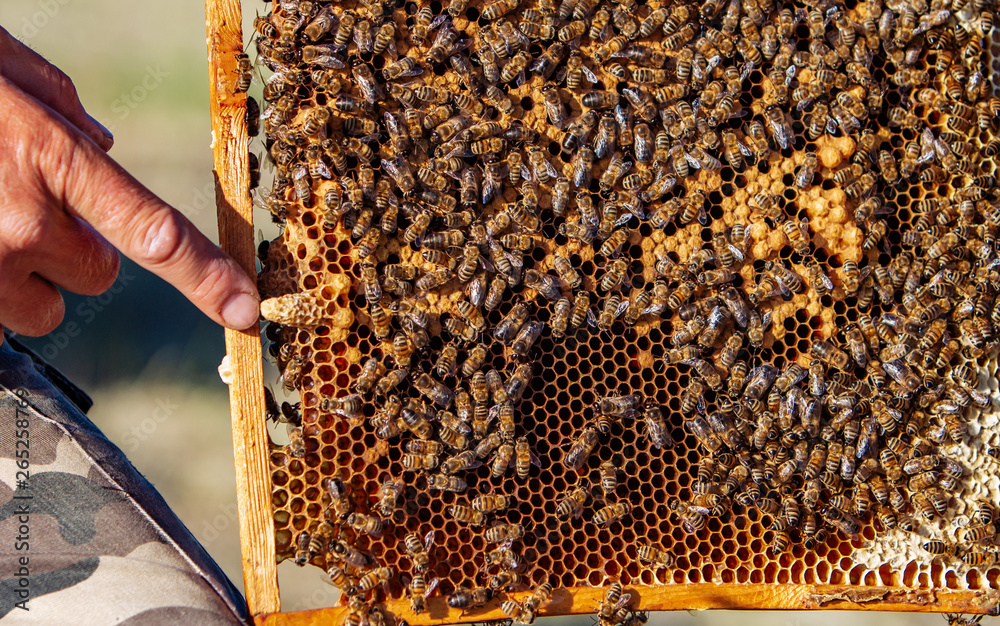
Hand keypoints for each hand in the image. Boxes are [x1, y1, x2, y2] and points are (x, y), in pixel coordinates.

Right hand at [0, 26, 258, 336]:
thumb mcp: (3, 69)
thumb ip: (62, 109)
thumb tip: (104, 147)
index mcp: (49, 159)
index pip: (153, 232)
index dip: (207, 278)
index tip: (247, 311)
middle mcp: (17, 224)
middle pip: (97, 275)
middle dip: (78, 249)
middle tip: (28, 204)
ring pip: (43, 305)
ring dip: (29, 276)